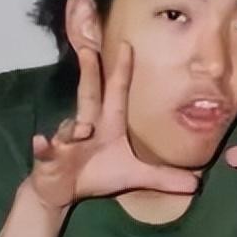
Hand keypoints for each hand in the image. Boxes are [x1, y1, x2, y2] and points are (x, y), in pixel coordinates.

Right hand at [28, 44, 199, 210]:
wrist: (63, 192)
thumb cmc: (98, 174)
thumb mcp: (135, 176)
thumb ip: (164, 178)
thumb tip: (195, 184)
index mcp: (107, 125)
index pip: (116, 93)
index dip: (122, 71)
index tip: (127, 45)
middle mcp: (87, 126)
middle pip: (89, 94)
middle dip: (88, 73)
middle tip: (88, 50)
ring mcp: (67, 140)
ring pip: (71, 126)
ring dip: (75, 127)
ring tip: (84, 131)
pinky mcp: (50, 157)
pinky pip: (46, 149)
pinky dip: (44, 146)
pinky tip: (41, 141)